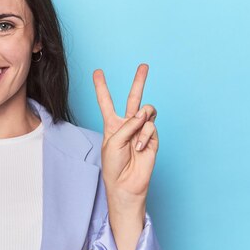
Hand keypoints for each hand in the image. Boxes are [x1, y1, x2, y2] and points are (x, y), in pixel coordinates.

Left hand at [93, 64, 158, 202]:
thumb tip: (144, 112)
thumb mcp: (113, 142)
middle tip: (144, 65)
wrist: (126, 184)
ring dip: (142, 116)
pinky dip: (144, 135)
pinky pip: (151, 127)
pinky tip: (139, 147)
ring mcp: (142, 130)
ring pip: (147, 110)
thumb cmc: (114, 165)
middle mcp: (128, 124)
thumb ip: (128, 125)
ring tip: (137, 128)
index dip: (101, 87)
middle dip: (139, 81)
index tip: (97, 71)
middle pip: (134, 98)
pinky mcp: (153, 138)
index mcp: (112, 124)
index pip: (106, 102)